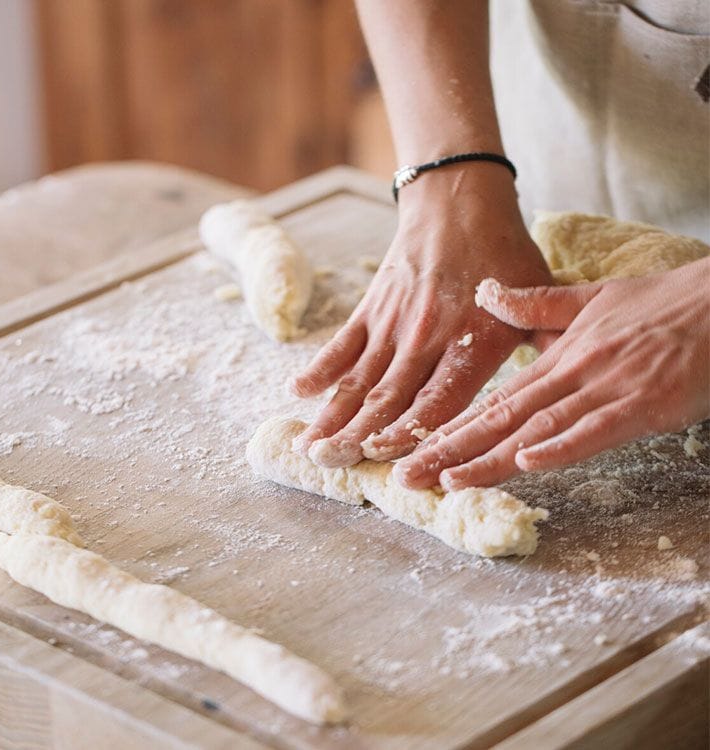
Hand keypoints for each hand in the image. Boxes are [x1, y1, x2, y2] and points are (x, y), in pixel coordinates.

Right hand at [289, 166, 552, 466]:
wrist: (459, 201)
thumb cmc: (503, 252)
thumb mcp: (537, 295)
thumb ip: (549, 340)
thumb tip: (572, 382)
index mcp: (472, 342)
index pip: (439, 399)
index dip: (411, 431)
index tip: (384, 458)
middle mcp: (428, 337)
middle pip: (388, 396)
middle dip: (357, 434)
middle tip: (330, 465)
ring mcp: (394, 323)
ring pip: (359, 377)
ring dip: (333, 414)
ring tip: (309, 446)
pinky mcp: (372, 307)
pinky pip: (342, 342)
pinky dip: (320, 367)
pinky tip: (299, 392)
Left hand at [394, 258, 709, 489]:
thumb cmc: (661, 305)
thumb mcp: (590, 299)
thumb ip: (536, 305)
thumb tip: (487, 292)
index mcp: (557, 356)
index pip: (493, 399)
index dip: (452, 427)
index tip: (415, 448)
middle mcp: (571, 374)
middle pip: (502, 419)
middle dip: (452, 451)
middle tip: (409, 477)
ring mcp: (605, 390)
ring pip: (537, 428)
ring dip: (491, 457)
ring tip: (448, 480)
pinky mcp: (644, 405)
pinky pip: (596, 430)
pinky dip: (562, 446)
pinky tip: (528, 462)